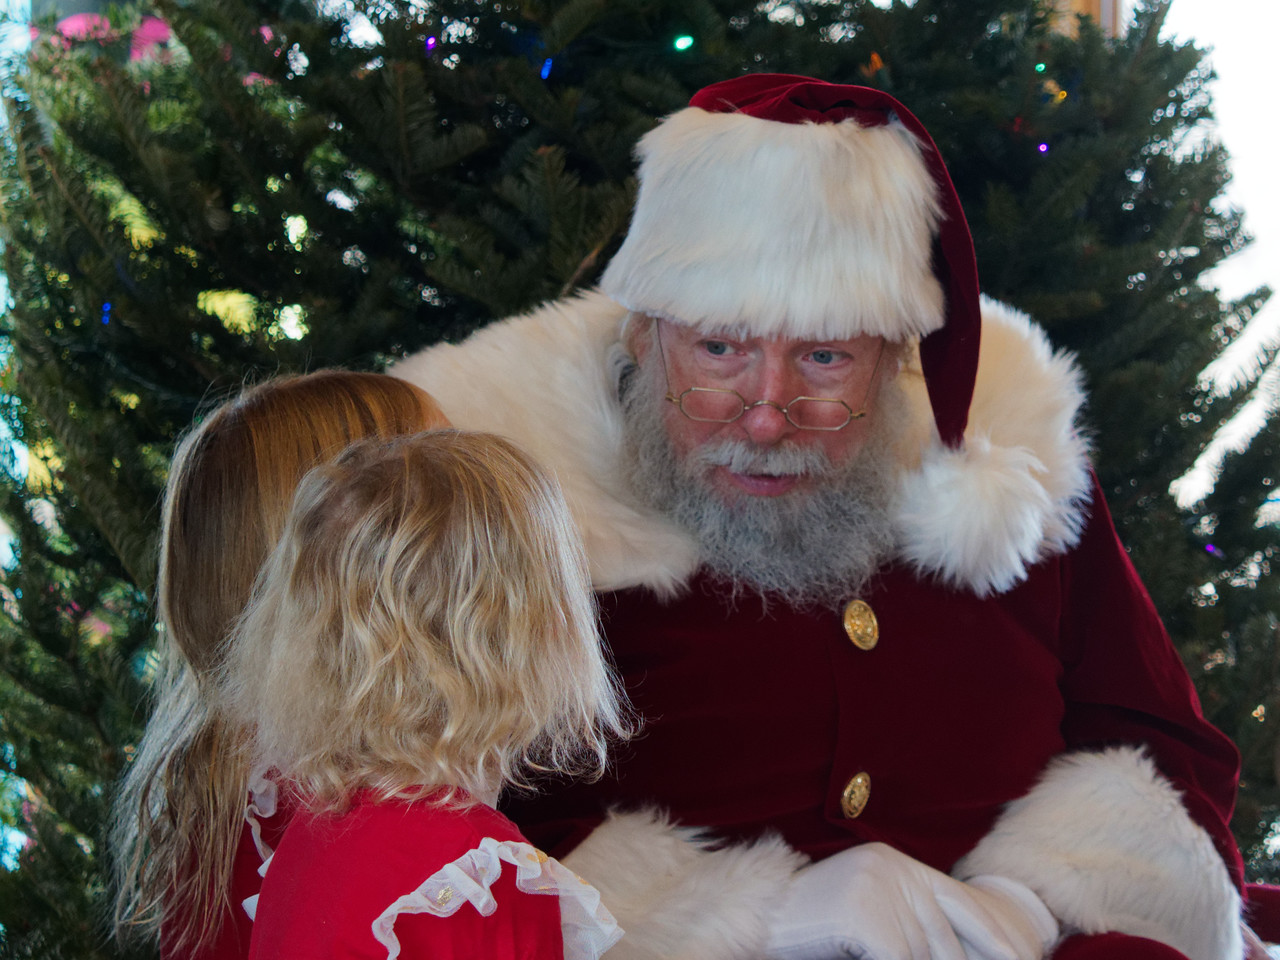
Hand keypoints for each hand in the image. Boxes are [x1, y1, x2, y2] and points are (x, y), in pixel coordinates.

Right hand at [764, 842, 1057, 959]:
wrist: (756, 916)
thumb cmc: (809, 926)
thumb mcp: (867, 915)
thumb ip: (906, 924)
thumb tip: (955, 950)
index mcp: (896, 864)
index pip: (963, 903)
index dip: (996, 937)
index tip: (1024, 958)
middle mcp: (892, 870)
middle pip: (947, 940)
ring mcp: (877, 890)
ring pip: (926, 955)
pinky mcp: (862, 916)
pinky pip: (899, 959)